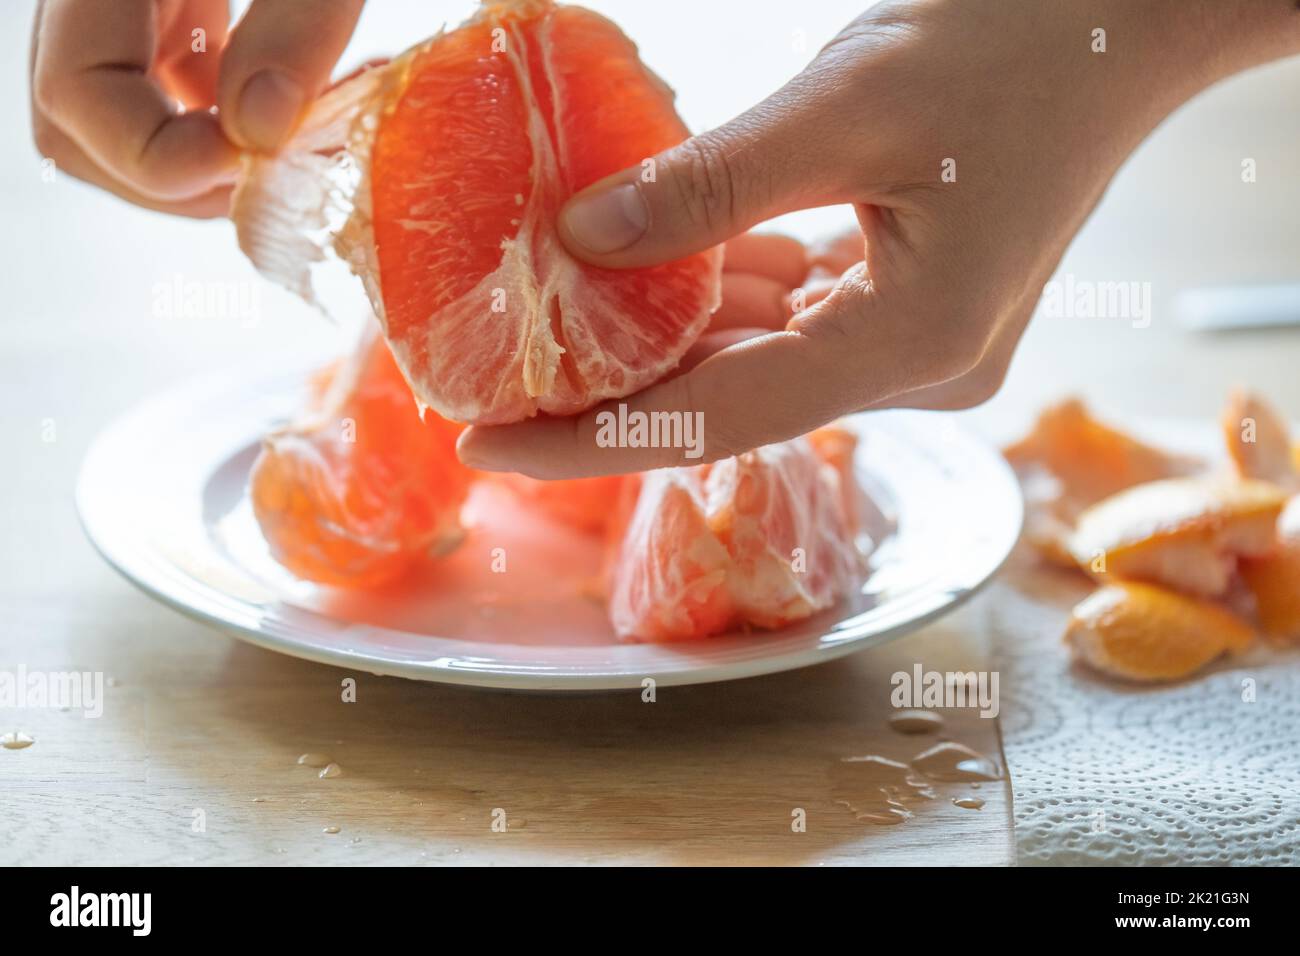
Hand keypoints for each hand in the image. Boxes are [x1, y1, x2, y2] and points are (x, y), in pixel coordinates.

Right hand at [30, 0, 364, 217]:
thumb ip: (297, 26)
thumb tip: (260, 133)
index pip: (75, 92)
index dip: (158, 157)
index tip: (258, 163)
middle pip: (83, 129)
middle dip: (186, 178)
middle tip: (285, 174)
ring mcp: (125, 7)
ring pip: (129, 123)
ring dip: (219, 161)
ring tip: (315, 143)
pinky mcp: (173, 11)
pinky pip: (179, 92)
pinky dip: (242, 127)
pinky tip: (317, 114)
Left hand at [459, 0, 1299, 477]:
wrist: (1119, 24)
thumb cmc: (1012, 46)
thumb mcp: (847, 105)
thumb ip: (713, 187)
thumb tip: (580, 239)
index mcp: (915, 344)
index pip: (720, 420)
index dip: (594, 442)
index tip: (487, 450)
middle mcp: (916, 371)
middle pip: (729, 401)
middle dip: (610, 392)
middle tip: (488, 384)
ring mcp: (913, 346)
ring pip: (752, 361)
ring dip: (656, 339)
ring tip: (538, 330)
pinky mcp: (902, 307)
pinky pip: (786, 320)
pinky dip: (713, 299)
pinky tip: (635, 273)